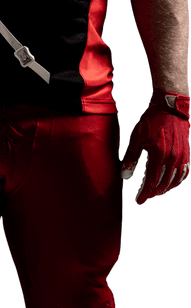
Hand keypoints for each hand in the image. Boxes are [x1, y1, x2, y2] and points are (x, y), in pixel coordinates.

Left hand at [120, 89, 189, 204]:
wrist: (170, 107)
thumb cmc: (151, 121)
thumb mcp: (136, 138)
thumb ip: (131, 159)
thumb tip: (124, 177)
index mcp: (159, 156)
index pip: (151, 182)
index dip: (144, 194)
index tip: (138, 201)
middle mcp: (173, 159)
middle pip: (163, 184)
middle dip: (152, 193)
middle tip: (144, 198)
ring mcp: (182, 157)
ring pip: (174, 181)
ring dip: (165, 189)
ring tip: (155, 193)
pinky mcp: (187, 154)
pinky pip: (184, 173)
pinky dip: (177, 182)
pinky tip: (171, 183)